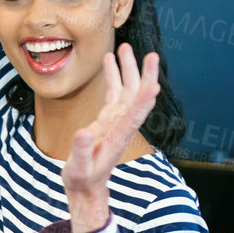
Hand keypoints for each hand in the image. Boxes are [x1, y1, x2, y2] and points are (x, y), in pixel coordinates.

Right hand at [63, 45, 159, 232]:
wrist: (87, 185)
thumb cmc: (82, 178)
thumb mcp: (78, 168)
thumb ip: (81, 151)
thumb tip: (83, 132)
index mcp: (117, 136)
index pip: (135, 115)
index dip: (145, 100)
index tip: (155, 84)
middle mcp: (121, 125)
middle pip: (137, 96)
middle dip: (144, 75)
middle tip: (150, 54)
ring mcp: (116, 120)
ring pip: (127, 90)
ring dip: (128, 69)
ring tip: (124, 47)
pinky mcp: (109, 118)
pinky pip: (114, 92)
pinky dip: (114, 75)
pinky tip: (109, 60)